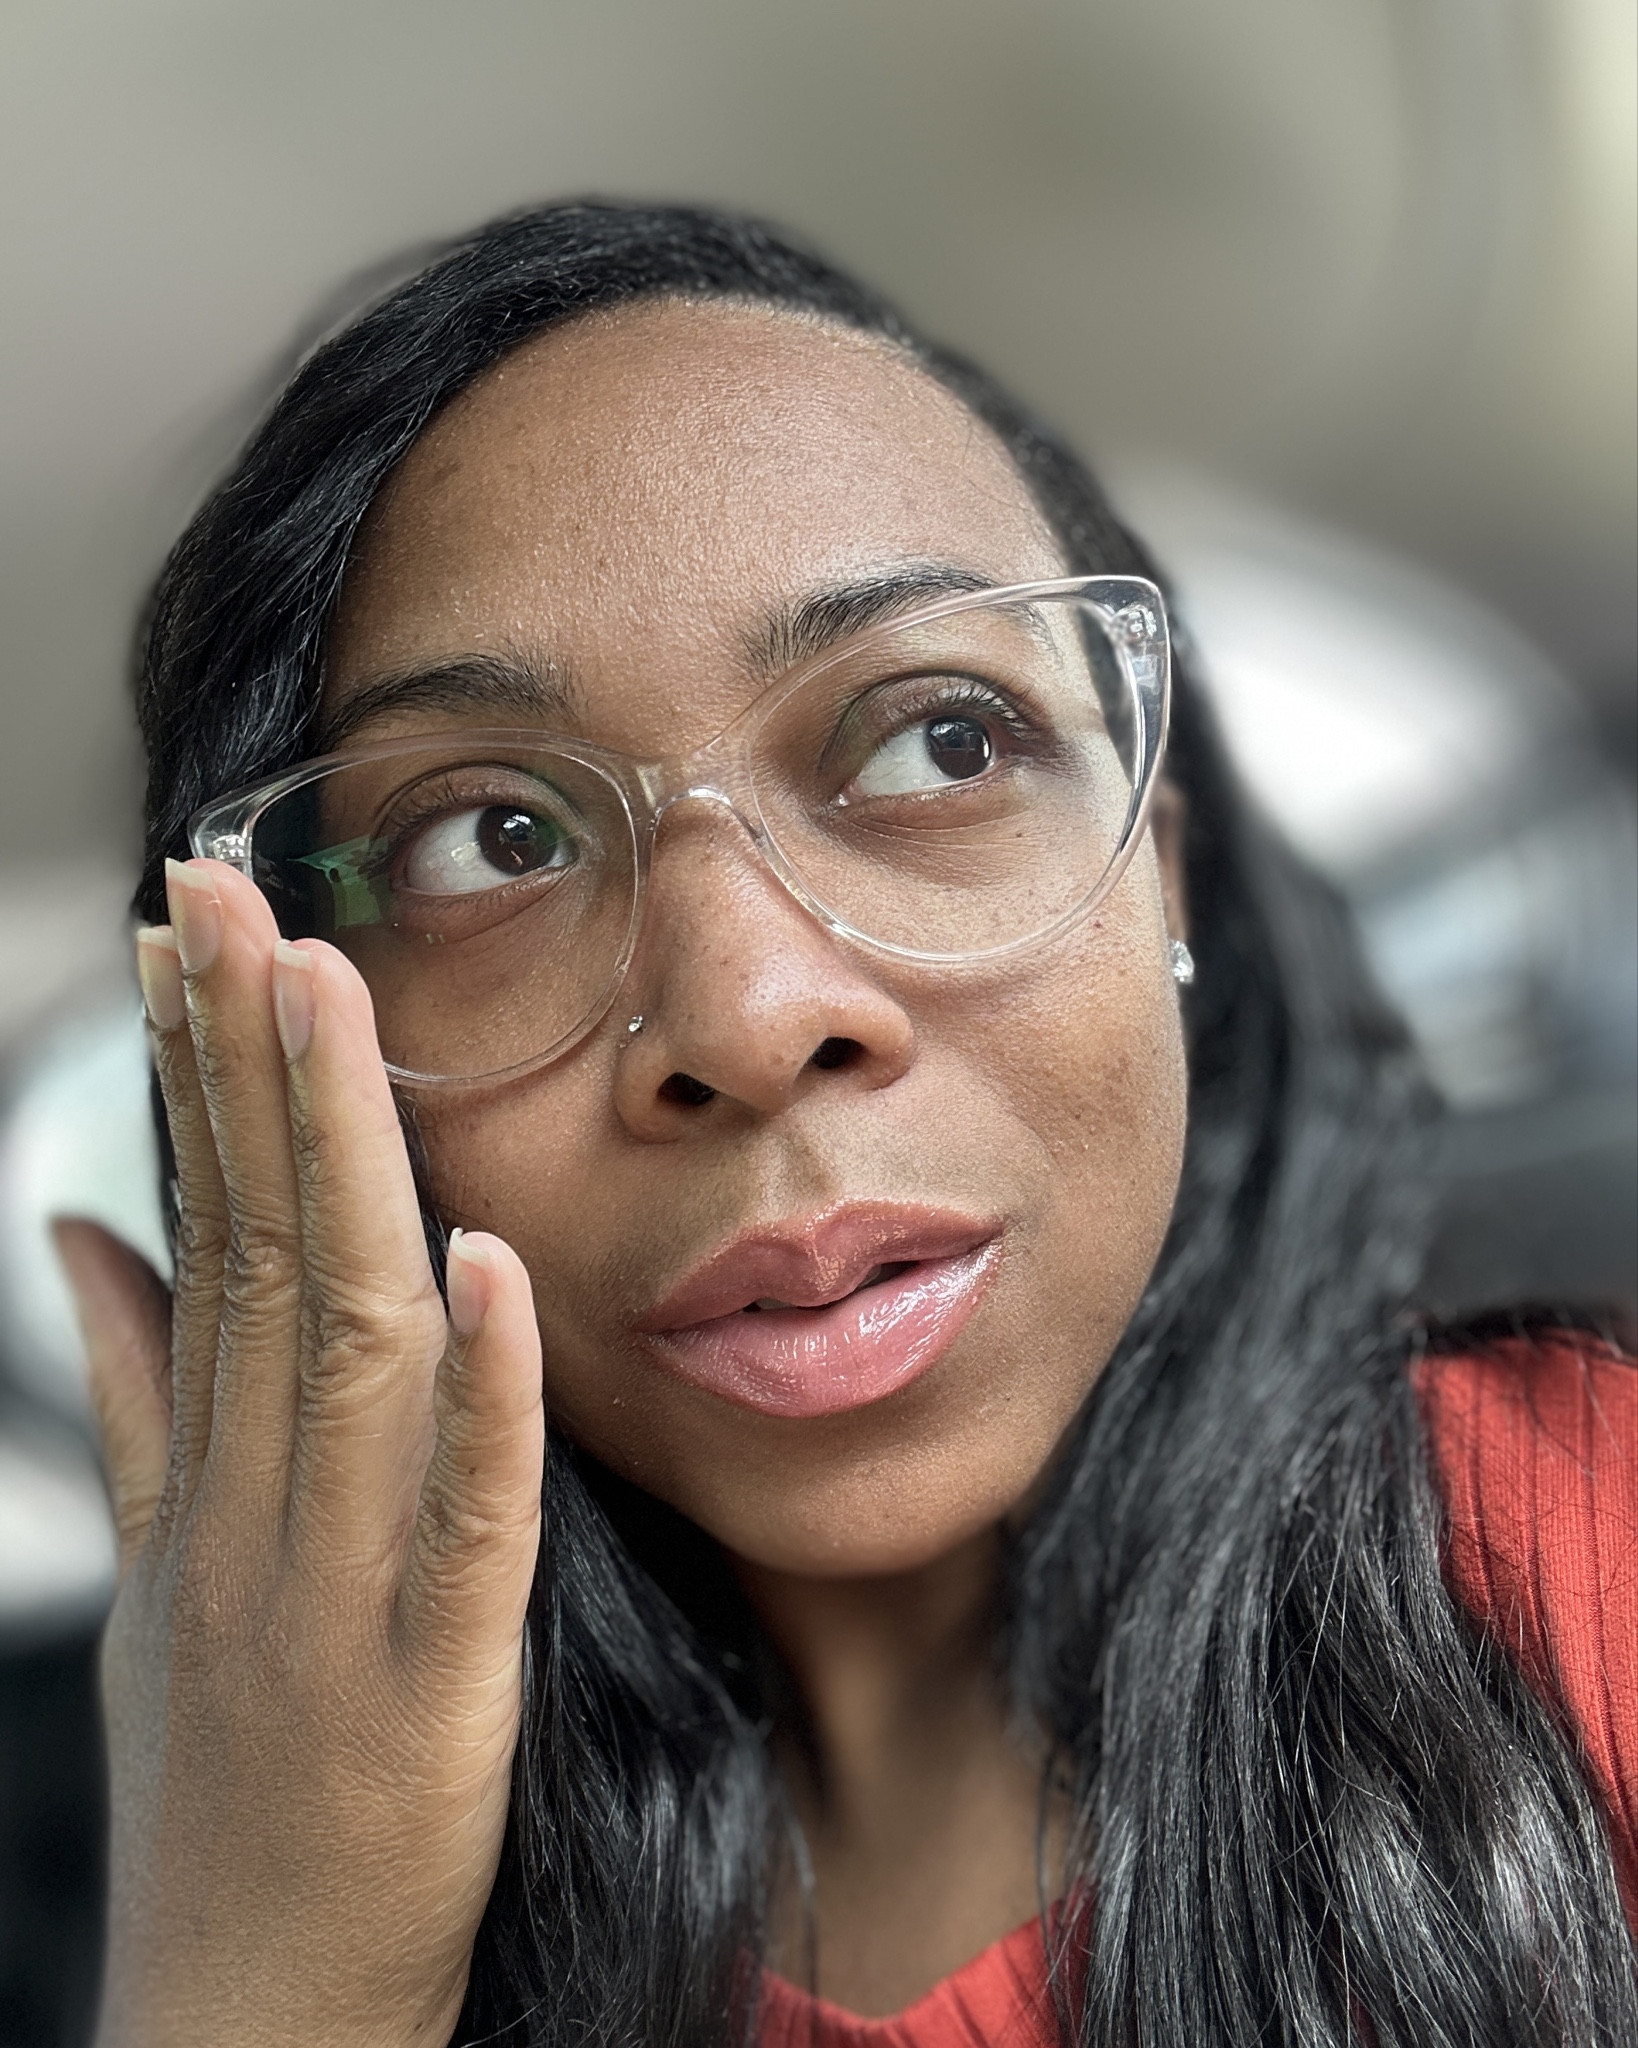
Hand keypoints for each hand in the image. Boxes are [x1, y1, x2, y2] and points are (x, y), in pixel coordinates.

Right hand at [53, 857, 543, 2047]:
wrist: (242, 2020)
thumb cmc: (216, 1793)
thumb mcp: (150, 1580)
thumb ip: (133, 1400)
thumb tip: (81, 1236)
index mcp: (206, 1474)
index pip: (200, 1229)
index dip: (199, 1075)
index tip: (196, 928)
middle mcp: (250, 1508)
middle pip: (249, 1246)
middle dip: (243, 1061)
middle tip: (231, 889)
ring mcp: (330, 1591)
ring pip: (333, 1340)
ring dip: (334, 1164)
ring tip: (326, 998)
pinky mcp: (432, 1681)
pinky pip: (460, 1514)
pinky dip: (476, 1386)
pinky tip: (479, 1258)